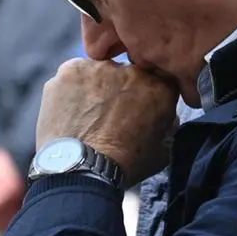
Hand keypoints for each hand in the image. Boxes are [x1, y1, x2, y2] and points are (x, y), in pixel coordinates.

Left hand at [36, 59, 179, 187]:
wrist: (83, 169)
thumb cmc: (123, 165)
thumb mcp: (161, 151)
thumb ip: (167, 124)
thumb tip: (166, 116)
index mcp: (160, 87)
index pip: (159, 79)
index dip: (147, 93)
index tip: (138, 105)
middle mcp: (132, 69)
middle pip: (126, 73)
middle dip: (120, 89)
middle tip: (109, 115)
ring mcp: (100, 67)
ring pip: (98, 72)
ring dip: (95, 88)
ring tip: (85, 115)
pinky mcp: (72, 69)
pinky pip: (73, 75)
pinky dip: (71, 89)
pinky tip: (69, 111)